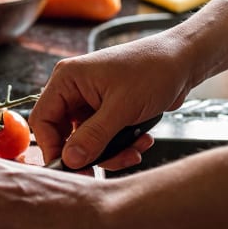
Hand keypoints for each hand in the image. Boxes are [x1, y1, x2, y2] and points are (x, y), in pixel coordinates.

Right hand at [30, 34, 191, 169]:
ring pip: (87, 141)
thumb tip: (69, 160)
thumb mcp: (122, 108)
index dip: (53, 147)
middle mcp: (75, 89)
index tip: (71, 168)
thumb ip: (93, 137)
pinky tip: (142, 140)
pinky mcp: (108, 110)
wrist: (184, 60)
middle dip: (89, 153)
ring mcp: (91, 101)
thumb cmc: (154, 69)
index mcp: (68, 79)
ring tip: (135, 150)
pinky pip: (104, 138)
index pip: (43, 120)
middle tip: (106, 167)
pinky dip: (121, 145)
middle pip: (65, 134)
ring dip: (111, 152)